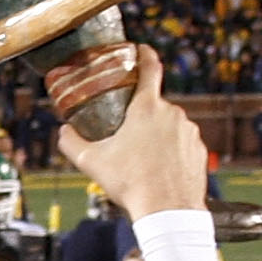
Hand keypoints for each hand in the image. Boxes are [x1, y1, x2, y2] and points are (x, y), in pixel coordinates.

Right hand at [58, 49, 205, 219]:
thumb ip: (72, 142)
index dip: (144, 53)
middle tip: (125, 134)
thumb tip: (63, 132)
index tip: (140, 48)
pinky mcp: (199, 150)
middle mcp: (173, 113)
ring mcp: (189, 131)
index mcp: (147, 108)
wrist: (168, 213)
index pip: (150, 67)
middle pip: (153, 104)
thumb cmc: (132, 185)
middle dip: (140, 116)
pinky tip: (159, 169)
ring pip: (168, 125)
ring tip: (142, 160)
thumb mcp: (92, 162)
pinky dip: (171, 151)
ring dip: (156, 135)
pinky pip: (182, 143)